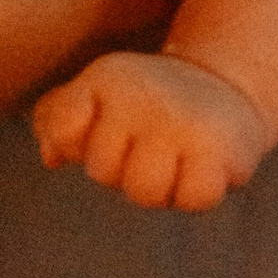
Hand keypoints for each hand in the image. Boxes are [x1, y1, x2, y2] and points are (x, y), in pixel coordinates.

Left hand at [33, 50, 268, 212]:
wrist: (225, 82)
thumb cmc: (145, 102)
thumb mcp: (97, 95)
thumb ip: (58, 121)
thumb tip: (51, 158)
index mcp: (106, 79)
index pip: (64, 132)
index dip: (74, 145)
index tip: (102, 129)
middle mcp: (141, 95)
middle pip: (103, 172)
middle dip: (122, 171)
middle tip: (146, 147)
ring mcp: (181, 122)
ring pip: (145, 191)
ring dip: (158, 188)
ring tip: (171, 161)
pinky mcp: (220, 148)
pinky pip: (192, 198)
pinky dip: (193, 193)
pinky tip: (198, 168)